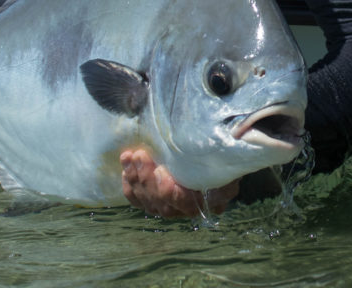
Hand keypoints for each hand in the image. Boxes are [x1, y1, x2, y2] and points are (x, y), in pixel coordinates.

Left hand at [120, 148, 239, 217]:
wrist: (216, 149)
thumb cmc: (222, 149)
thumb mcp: (226, 150)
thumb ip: (222, 153)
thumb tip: (223, 143)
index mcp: (211, 199)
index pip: (186, 204)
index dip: (170, 192)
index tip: (161, 171)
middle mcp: (190, 208)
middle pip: (163, 204)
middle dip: (147, 180)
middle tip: (139, 155)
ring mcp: (172, 206)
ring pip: (149, 202)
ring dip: (136, 180)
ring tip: (129, 157)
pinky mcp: (158, 200)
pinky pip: (140, 201)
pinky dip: (130, 187)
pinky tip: (126, 169)